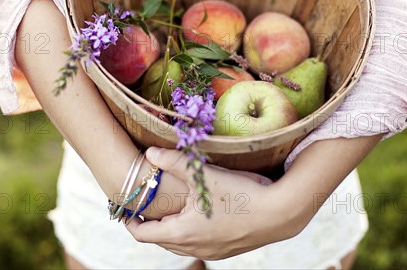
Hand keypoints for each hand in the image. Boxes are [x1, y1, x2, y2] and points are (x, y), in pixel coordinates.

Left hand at [125, 147, 293, 259]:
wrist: (279, 213)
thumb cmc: (240, 194)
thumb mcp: (203, 175)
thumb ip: (174, 162)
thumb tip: (149, 153)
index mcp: (182, 233)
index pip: (143, 234)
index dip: (131, 221)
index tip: (126, 209)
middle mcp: (194, 248)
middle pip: (161, 240)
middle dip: (152, 224)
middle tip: (148, 204)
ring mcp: (211, 252)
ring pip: (181, 244)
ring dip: (172, 229)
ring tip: (171, 209)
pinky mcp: (226, 251)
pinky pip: (199, 245)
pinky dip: (191, 233)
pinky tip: (199, 215)